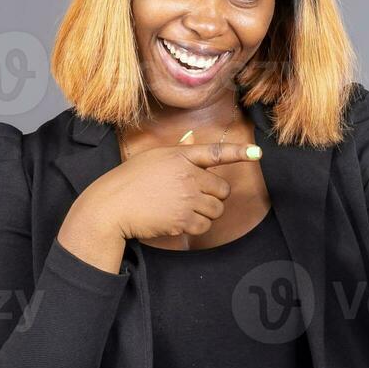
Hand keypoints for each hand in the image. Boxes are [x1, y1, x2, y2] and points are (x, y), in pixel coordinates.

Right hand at [78, 139, 261, 242]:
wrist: (111, 206)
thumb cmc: (129, 180)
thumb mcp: (153, 158)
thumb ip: (178, 152)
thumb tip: (192, 141)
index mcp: (180, 157)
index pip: (216, 153)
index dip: (239, 153)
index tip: (257, 153)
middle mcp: (187, 175)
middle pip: (222, 189)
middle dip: (213, 196)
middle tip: (194, 199)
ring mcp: (186, 198)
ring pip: (217, 209)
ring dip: (206, 213)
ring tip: (183, 210)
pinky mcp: (183, 219)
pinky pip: (205, 225)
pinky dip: (196, 226)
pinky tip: (178, 221)